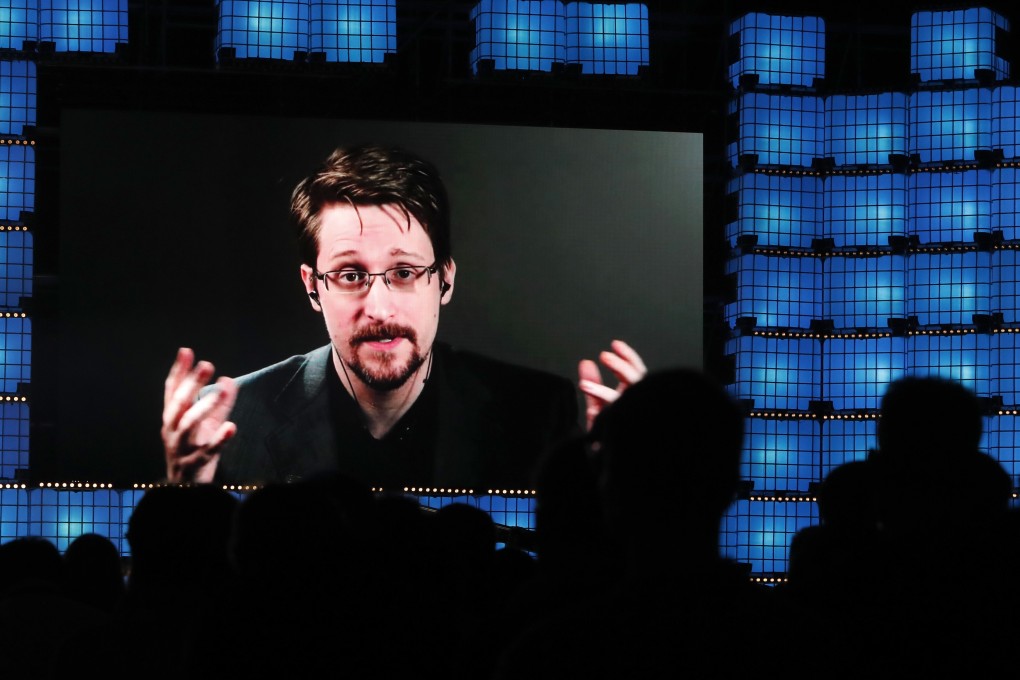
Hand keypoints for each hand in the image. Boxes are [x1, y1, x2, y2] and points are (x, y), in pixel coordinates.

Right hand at [161, 347, 237, 483]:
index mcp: (173, 419)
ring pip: (188, 425)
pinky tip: (231, 427)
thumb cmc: (195, 452)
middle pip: (179, 404)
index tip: (186, 351)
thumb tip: (228, 379)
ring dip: (205, 406)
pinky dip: (219, 439)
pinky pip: (206, 451)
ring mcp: (180, 448)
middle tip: (206, 365)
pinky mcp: (194, 465)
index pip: (173, 391)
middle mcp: (172, 431)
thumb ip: (219, 403)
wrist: (185, 490)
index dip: (179, 371)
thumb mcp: (208, 425)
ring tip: (221, 391)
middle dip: (192, 383)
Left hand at [577, 339, 647, 431]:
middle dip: (622, 366)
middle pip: (639, 380)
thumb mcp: (599, 407)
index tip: (615, 344)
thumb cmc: (607, 436)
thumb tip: (585, 362)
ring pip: (632, 393)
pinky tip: (587, 394)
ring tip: (587, 379)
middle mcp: (639, 405)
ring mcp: (634, 416)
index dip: (628, 357)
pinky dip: (601, 399)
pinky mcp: (627, 429)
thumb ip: (593, 385)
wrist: (608, 467)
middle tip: (605, 355)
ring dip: (610, 383)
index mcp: (636, 398)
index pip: (638, 372)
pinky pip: (617, 411)